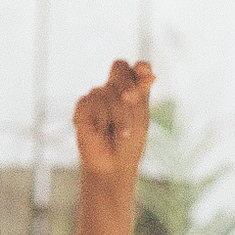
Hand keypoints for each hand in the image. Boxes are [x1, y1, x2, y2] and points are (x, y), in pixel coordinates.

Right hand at [73, 59, 154, 184]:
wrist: (112, 167)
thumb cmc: (129, 145)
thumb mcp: (140, 117)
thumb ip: (142, 93)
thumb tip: (152, 74)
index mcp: (131, 90)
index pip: (136, 68)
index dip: (140, 67)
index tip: (146, 74)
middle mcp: (113, 89)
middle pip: (120, 68)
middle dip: (129, 88)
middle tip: (131, 104)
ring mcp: (96, 97)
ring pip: (107, 90)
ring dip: (119, 115)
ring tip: (121, 134)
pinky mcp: (82, 107)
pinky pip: (92, 102)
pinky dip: (101, 120)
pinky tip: (102, 132)